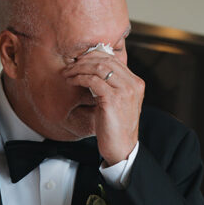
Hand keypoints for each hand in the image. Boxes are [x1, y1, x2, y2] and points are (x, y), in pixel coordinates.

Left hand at [64, 49, 143, 164]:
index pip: (114, 59)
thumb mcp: (118, 103)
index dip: (94, 56)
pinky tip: (71, 81)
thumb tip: (94, 72)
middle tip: (70, 66)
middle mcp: (133, 84)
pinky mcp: (113, 99)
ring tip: (67, 73)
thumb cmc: (116, 128)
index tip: (79, 60)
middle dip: (84, 61)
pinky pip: (93, 81)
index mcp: (136, 83)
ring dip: (79, 68)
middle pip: (106, 60)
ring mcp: (124, 91)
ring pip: (99, 68)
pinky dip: (80, 78)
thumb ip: (112, 86)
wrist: (122, 148)